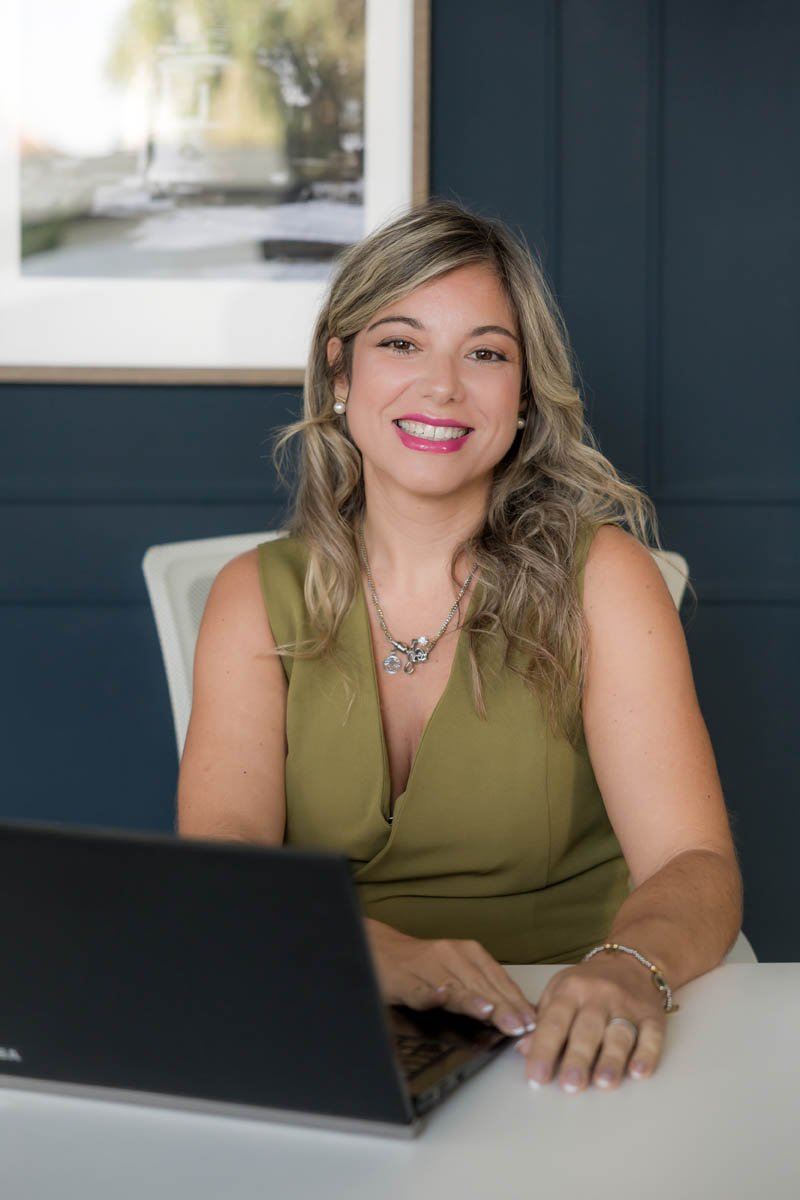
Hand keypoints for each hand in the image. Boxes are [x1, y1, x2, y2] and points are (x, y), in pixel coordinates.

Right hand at [364, 919, 536, 1037]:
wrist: (382, 952)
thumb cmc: (426, 967)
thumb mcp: (459, 973)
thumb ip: (484, 989)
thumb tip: (519, 1014)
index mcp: (468, 953)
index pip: (497, 978)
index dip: (514, 1000)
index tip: (531, 1021)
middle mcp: (450, 955)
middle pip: (479, 984)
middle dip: (501, 1006)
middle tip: (519, 1026)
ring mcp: (426, 967)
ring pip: (453, 986)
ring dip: (471, 1000)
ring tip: (489, 1013)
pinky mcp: (403, 980)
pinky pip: (418, 988)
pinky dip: (429, 993)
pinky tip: (439, 996)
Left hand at [516, 953, 667, 1091]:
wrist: (630, 962)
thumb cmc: (588, 984)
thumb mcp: (559, 993)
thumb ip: (543, 1022)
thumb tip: (524, 1051)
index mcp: (571, 990)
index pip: (555, 1021)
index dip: (544, 1049)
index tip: (537, 1076)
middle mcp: (599, 996)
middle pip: (587, 1030)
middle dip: (578, 1059)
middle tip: (570, 1085)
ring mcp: (627, 1005)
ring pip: (619, 1034)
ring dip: (611, 1060)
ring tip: (603, 1082)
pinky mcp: (652, 1016)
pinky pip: (652, 1036)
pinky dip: (647, 1055)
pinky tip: (639, 1072)